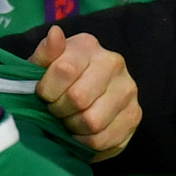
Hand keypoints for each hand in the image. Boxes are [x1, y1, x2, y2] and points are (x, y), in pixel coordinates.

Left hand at [39, 26, 143, 160]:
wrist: (79, 99)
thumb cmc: (52, 80)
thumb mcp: (40, 66)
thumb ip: (44, 53)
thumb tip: (55, 33)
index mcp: (87, 45)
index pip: (64, 70)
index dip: (46, 90)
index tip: (42, 95)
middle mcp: (113, 63)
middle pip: (78, 98)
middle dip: (58, 110)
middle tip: (54, 111)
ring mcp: (128, 89)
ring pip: (92, 120)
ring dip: (72, 127)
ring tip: (67, 121)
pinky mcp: (135, 114)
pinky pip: (104, 138)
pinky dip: (86, 142)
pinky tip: (80, 133)